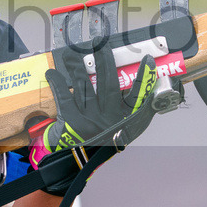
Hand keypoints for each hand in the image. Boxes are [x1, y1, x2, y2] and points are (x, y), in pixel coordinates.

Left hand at [29, 42, 157, 192]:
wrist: (79, 162)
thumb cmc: (104, 140)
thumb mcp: (126, 130)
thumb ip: (138, 111)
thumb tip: (152, 90)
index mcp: (123, 119)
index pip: (137, 97)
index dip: (143, 79)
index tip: (147, 60)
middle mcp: (107, 118)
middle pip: (108, 84)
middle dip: (104, 62)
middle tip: (100, 43)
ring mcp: (88, 119)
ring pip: (85, 87)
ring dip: (78, 68)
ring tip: (73, 52)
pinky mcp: (70, 120)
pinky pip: (64, 97)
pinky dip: (58, 84)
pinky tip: (53, 73)